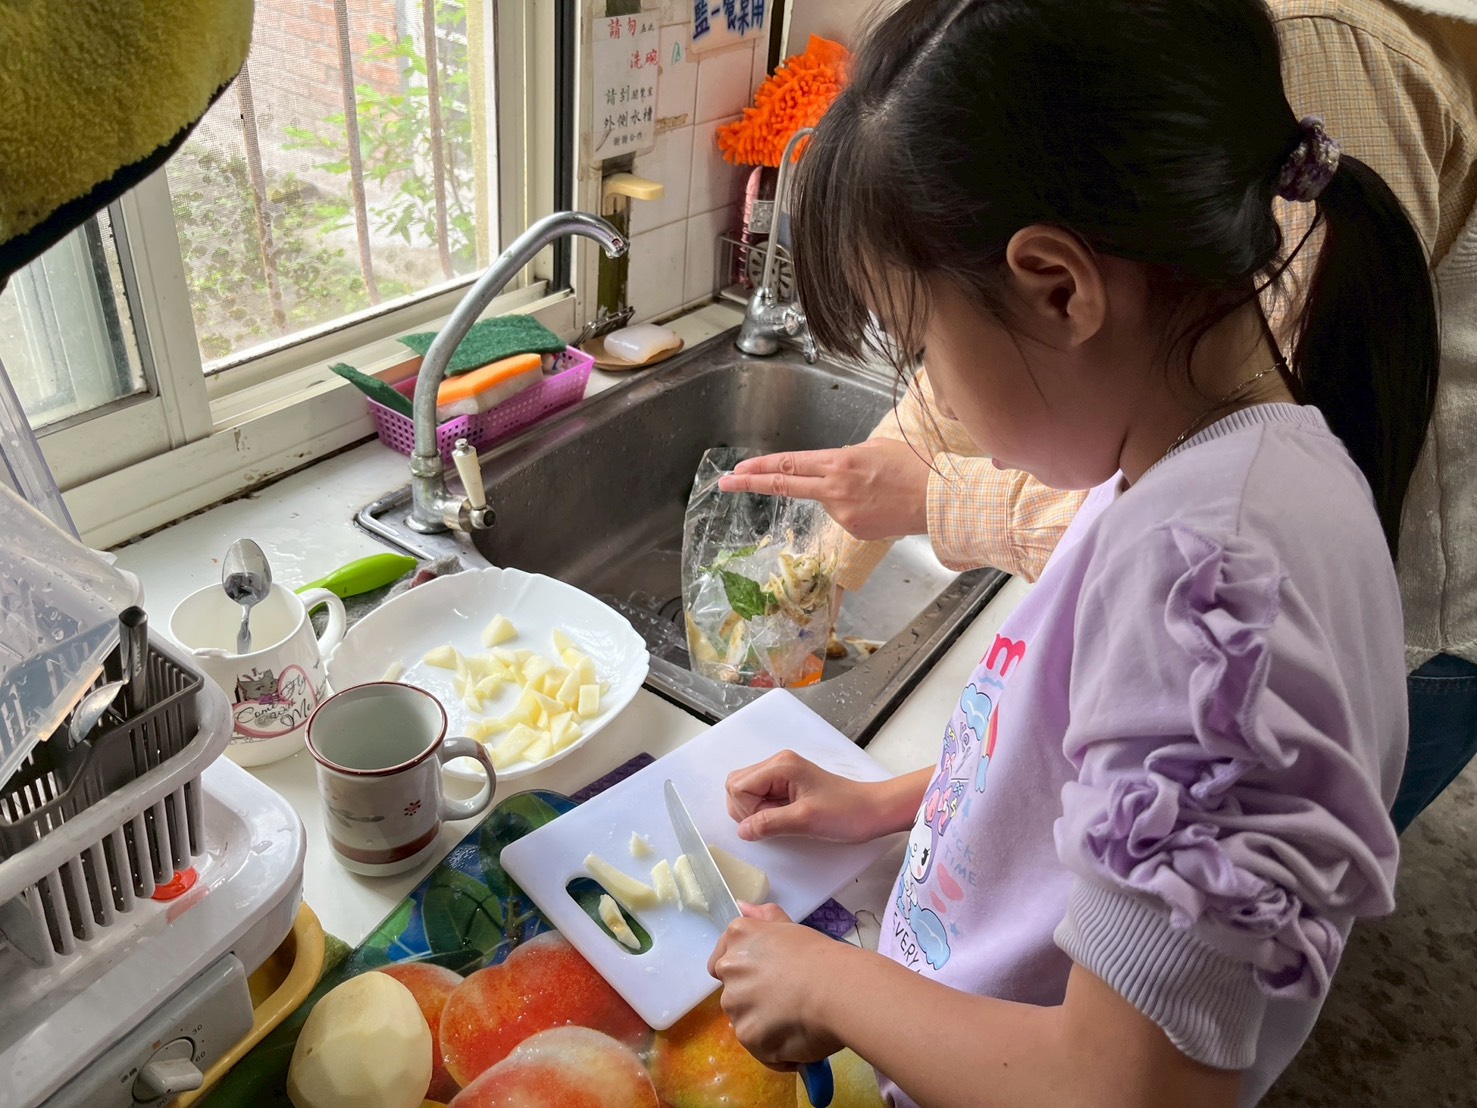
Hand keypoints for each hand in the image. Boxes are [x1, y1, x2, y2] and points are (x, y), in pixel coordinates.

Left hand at [708, 903, 845, 1068]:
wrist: (837, 988)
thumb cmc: (820, 955)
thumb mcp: (790, 928)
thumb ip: (764, 918)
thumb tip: (742, 905)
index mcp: (738, 938)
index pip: (722, 963)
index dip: (745, 975)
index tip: (768, 981)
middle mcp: (729, 968)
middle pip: (734, 993)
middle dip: (755, 1000)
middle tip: (788, 1001)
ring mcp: (735, 1004)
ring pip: (746, 1021)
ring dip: (765, 1025)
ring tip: (798, 1021)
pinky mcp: (747, 1036)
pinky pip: (760, 1048)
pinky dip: (777, 1050)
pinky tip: (801, 1039)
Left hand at [717, 439, 929, 539]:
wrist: (937, 499)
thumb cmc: (913, 467)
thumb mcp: (874, 448)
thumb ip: (844, 458)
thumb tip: (832, 466)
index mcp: (838, 463)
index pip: (789, 464)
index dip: (760, 467)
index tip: (737, 469)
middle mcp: (834, 488)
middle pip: (784, 483)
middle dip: (751, 483)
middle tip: (725, 483)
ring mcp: (841, 513)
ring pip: (824, 500)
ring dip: (836, 494)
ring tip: (873, 489)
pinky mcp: (852, 530)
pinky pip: (843, 516)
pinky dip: (853, 509)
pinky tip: (877, 504)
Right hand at [727, 751, 880, 841]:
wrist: (873, 810)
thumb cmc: (846, 812)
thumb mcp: (806, 820)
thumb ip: (770, 823)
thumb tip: (742, 831)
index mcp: (780, 765)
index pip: (737, 785)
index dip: (746, 809)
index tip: (770, 821)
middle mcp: (777, 764)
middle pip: (737, 786)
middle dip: (747, 810)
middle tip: (775, 821)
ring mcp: (782, 774)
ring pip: (747, 793)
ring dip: (756, 812)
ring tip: (783, 820)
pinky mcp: (787, 786)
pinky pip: (761, 798)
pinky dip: (765, 812)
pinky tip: (785, 818)